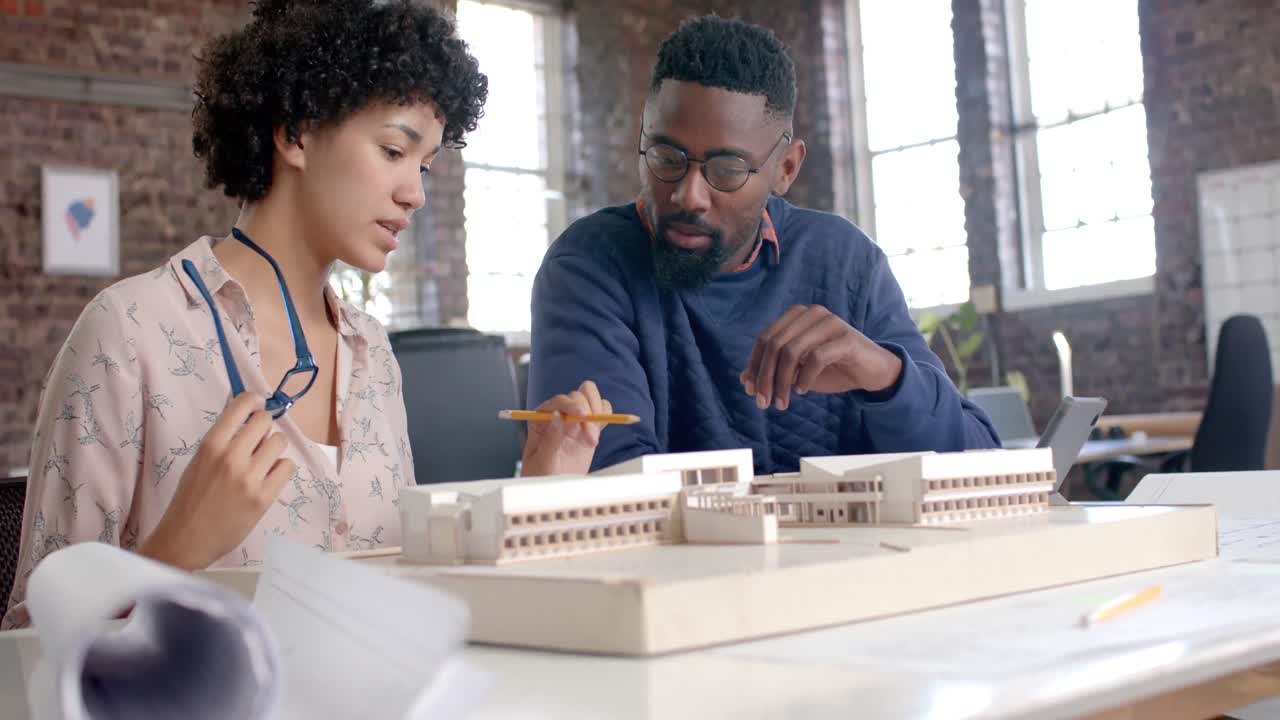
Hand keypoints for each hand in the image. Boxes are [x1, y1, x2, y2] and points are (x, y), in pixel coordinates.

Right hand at [140, 392, 294, 569]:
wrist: (187, 539)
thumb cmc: (191, 498)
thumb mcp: (199, 460)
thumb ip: (223, 438)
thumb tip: (248, 413)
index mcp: (211, 445)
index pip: (242, 405)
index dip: (253, 402)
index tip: (256, 406)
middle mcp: (231, 457)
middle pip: (265, 421)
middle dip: (264, 428)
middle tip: (258, 440)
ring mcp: (249, 478)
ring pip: (280, 442)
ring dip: (273, 449)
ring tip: (262, 462)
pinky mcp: (264, 497)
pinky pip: (287, 467)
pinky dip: (280, 470)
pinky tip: (268, 478)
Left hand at [520, 380, 611, 476]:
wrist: (552, 490)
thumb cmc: (541, 476)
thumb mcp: (543, 460)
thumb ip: (551, 438)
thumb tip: (558, 415)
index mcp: (542, 417)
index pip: (560, 400)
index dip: (573, 405)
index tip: (583, 417)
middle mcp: (559, 414)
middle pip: (579, 396)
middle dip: (588, 410)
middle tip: (590, 432)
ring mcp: (575, 420)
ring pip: (592, 400)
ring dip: (598, 414)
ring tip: (591, 439)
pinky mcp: (589, 428)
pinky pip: (602, 413)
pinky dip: (605, 419)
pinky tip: (594, 438)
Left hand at [739, 304, 902, 410]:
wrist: (872, 371)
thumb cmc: (832, 368)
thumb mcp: (797, 372)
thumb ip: (773, 371)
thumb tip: (744, 380)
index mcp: (797, 316)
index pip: (765, 339)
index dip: (755, 365)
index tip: (751, 390)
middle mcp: (811, 314)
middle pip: (774, 344)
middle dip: (765, 376)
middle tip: (763, 402)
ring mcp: (829, 323)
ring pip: (791, 350)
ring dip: (782, 381)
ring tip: (782, 402)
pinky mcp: (846, 338)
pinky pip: (815, 357)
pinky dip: (805, 377)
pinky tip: (803, 390)